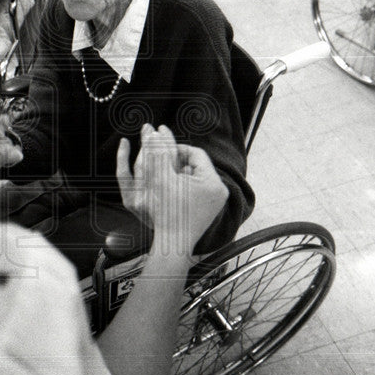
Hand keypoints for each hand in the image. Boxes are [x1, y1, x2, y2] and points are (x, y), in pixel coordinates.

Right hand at [116, 124, 228, 254]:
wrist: (172, 243)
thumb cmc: (166, 212)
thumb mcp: (161, 178)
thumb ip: (159, 154)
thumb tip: (154, 131)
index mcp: (212, 181)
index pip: (196, 153)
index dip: (177, 149)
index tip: (162, 152)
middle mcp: (220, 190)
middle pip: (198, 164)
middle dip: (179, 161)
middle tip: (163, 162)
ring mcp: (217, 201)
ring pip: (197, 177)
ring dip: (181, 173)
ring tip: (165, 174)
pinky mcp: (212, 210)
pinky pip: (199, 190)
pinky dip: (185, 186)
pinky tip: (171, 189)